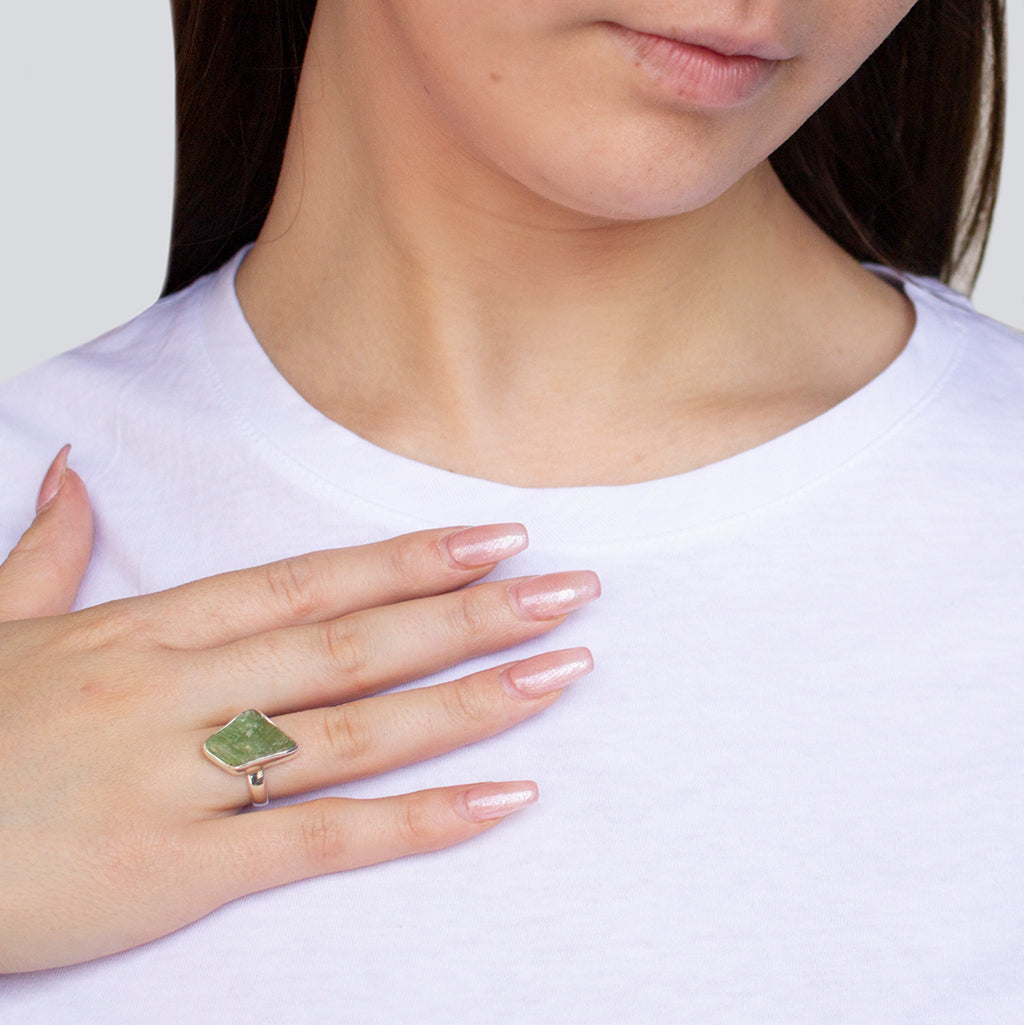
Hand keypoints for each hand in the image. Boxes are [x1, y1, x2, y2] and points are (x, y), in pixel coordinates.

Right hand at [0, 448, 598, 971]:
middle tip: (572, 590)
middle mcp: (183, 692)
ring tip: (560, 672)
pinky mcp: (183, 869)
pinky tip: (502, 800)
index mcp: (150, 631)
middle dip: (472, 614)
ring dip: (472, 698)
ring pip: (361, 728)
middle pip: (357, 642)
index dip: (408, 558)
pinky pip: (325, 837)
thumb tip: (72, 471)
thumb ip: (48, 549)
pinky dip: (421, 820)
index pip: (309, 580)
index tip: (492, 538)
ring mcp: (187, 778)